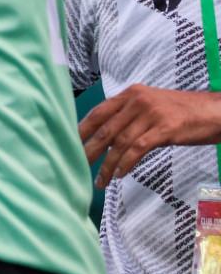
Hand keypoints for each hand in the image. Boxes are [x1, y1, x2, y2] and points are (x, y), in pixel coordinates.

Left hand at [79, 84, 220, 187]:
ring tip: (100, 179)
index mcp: (131, 94)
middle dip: (89, 149)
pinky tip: (120, 174)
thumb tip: (105, 136)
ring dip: (107, 163)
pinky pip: (138, 148)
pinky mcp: (165, 128)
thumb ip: (129, 116)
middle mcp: (137, 100)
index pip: (99, 112)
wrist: (215, 112)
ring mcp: (151, 113)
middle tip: (76, 165)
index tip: (68, 144)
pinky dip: (126, 163)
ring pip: (120, 142)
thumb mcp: (152, 106)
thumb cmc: (183, 112)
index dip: (82, 129)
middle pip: (105, 128)